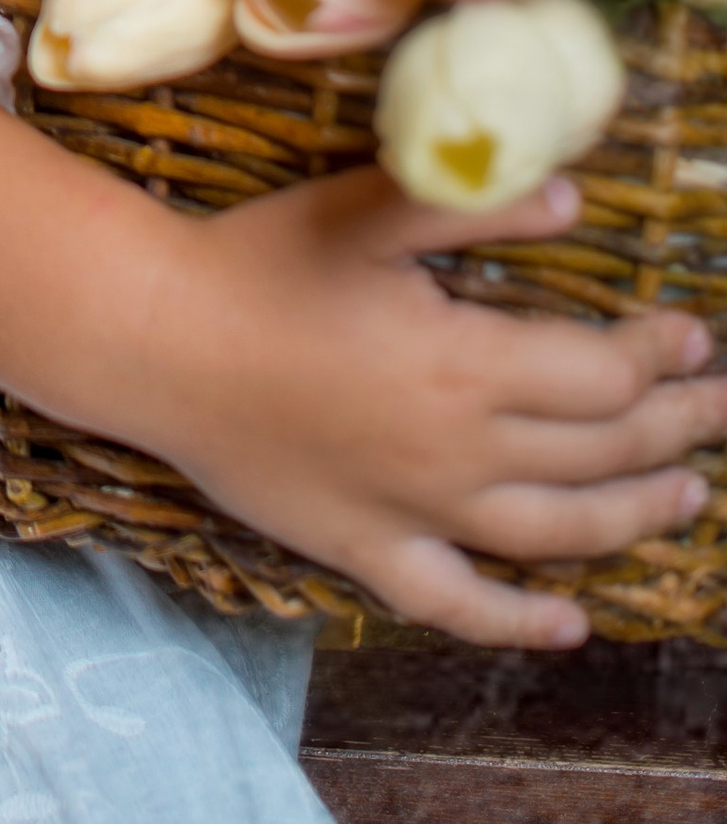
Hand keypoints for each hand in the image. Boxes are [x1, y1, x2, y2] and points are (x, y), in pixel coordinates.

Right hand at [148, 166, 726, 648]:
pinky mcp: (368, 552)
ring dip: (636, 514)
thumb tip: (574, 198)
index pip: (604, 374)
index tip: (692, 336)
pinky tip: (571, 625)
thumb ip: (477, 203)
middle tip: (718, 408)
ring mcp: (418, 513)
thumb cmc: (258, 260)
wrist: (152, 339)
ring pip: (559, 531)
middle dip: (676, 428)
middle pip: (600, 451)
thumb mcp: (367, 208)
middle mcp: (459, 453)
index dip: (661, 356)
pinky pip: (461, 604)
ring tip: (690, 495)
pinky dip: (524, 622)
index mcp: (466, 365)